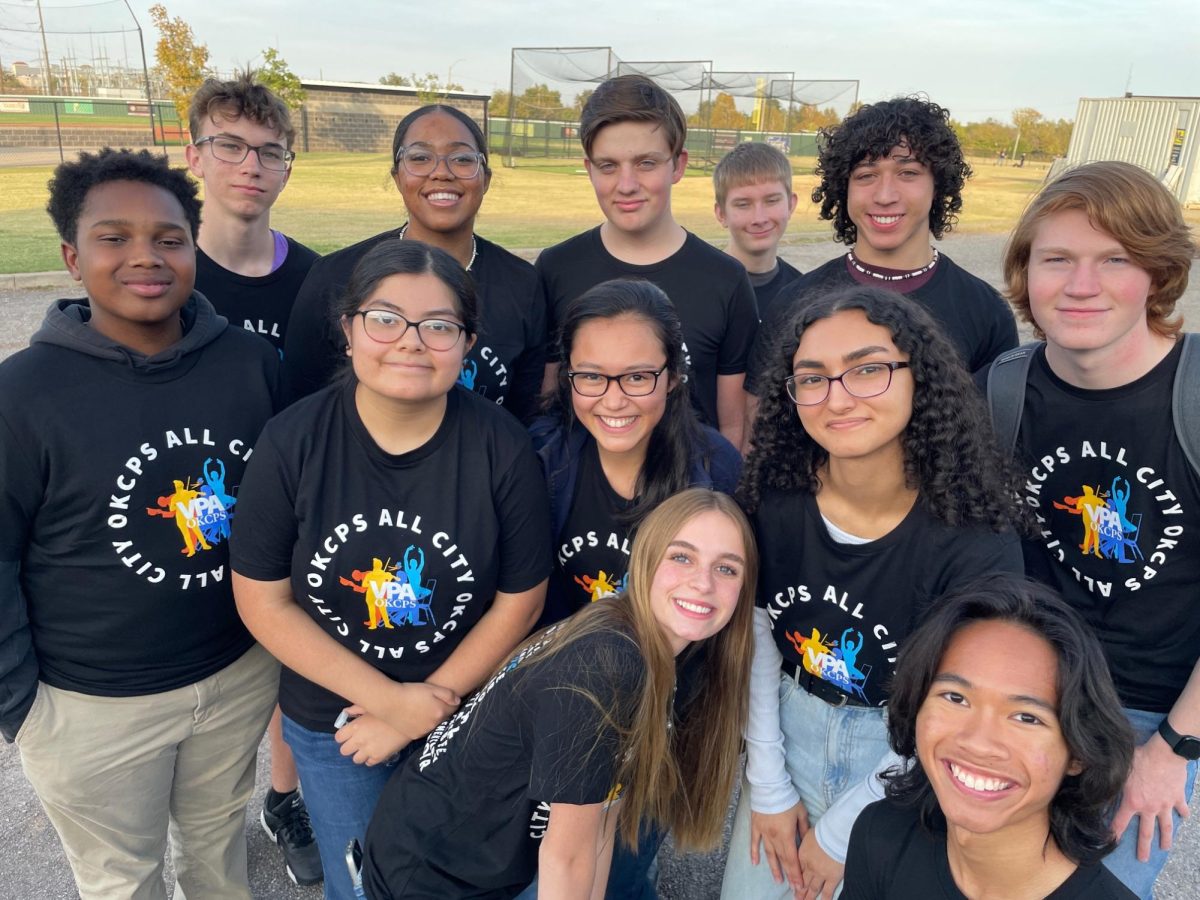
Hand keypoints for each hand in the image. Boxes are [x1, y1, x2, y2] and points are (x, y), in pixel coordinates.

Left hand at [334, 708, 407, 765]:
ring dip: (360, 754)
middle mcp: (359, 740)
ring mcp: (369, 750)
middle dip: (349, 747)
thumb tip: (346, 712)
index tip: (348, 734)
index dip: (343, 736)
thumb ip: (356, 709)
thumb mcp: (371, 706)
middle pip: (344, 751)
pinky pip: (369, 763)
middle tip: (357, 742)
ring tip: (367, 748)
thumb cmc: (388, 710)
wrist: (407, 719)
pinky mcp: (379, 757)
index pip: (338, 738)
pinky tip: (376, 751)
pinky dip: (371, 759)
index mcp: (355, 726)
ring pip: (355, 760)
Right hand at [370, 681, 459, 742]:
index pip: (454, 708)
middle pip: (444, 717)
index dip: (451, 702)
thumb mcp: (431, 688)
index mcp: (441, 712)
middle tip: (433, 702)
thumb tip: (458, 701)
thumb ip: (448, 694)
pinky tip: (416, 716)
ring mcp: (424, 731)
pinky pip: (423, 730)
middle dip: (442, 711)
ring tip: (423, 709)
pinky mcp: (414, 735)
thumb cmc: (411, 692)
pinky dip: (423, 725)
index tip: (447, 698)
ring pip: (434, 725)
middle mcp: (434, 724)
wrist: (389, 703)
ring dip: (432, 719)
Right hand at [749, 802, 808, 890]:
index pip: (792, 858)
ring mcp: (763, 833)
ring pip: (769, 854)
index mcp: (786, 835)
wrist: (770, 787)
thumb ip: (804, 830)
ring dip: (774, 868)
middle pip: (782, 859)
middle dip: (788, 874)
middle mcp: (774, 837)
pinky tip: (755, 863)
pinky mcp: (756, 827)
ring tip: (777, 881)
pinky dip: (754, 853)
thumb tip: (807, 842)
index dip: (796, 872)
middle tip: (793, 888)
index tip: (799, 884)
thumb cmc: (788, 798)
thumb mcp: (801, 813)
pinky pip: (754, 842)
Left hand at [797, 827, 843, 899]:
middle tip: (796, 898)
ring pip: (812, 888)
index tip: (792, 884)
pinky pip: (827, 891)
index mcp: (802, 855)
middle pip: (803, 881)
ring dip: (807, 897)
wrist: (834, 835)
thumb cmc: (823, 831)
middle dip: (799, 891)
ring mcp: (820, 874)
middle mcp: (809, 867)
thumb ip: (805, 841)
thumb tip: (805, 840)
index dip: (794, 878)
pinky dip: (824, 898)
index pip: (797, 869)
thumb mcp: (808, 833)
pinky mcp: (832, 878)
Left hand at [1110, 732, 1190, 859]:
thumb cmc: (1140, 757)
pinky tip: (1184, 818)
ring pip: (1166, 826)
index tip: (1112, 843)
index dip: (1115, 833)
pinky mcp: (1177, 798)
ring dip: (1166, 838)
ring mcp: (1165, 804)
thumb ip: (1108, 776)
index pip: (1120, 821)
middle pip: (1146, 832)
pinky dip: (1184, 813)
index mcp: (1133, 801)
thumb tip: (1090, 774)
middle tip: (1142, 860)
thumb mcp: (1119, 767)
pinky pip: (1181, 809)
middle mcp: (1149, 807)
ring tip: (1165, 848)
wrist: (1165, 753)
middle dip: (1143, 847)